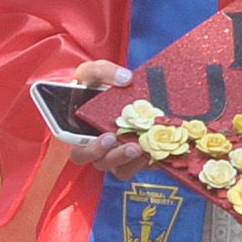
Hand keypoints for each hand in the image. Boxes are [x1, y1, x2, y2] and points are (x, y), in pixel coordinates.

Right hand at [53, 57, 146, 176]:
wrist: (115, 90)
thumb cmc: (94, 86)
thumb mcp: (92, 72)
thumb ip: (103, 71)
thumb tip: (125, 78)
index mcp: (80, 135)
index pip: (80, 153)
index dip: (92, 150)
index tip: (107, 137)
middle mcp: (98, 150)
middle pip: (102, 163)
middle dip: (117, 157)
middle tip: (132, 146)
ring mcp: (117, 155)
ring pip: (121, 170)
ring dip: (133, 162)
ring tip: (145, 149)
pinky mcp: (136, 157)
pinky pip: (142, 166)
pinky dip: (152, 162)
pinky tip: (161, 153)